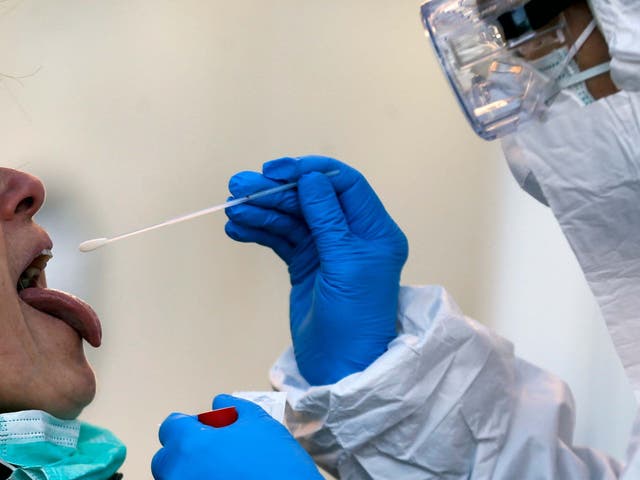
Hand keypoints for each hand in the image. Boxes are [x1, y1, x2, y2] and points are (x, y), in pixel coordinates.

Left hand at [151, 395, 321, 479]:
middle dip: (185, 452)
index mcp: (191, 444)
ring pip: (175, 478)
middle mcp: (179, 473)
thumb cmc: (277, 466)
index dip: (190, 424)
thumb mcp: (260, 424)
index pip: (171, 426)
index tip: (204, 429)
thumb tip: (220, 403)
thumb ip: (235, 408)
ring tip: (222, 470)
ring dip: (191, 471)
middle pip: (166, 458)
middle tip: (214, 452)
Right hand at [225, 156, 407, 384]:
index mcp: (373, 230)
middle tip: (239, 188)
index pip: (344, 185)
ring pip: (292, 218)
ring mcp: (326, 249)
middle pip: (311, 199)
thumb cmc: (355, 320)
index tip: (277, 171)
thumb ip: (328, 218)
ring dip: (262, 211)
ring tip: (233, 210)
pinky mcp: (305, 265)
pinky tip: (238, 229)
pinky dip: (260, 231)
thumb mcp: (345, 264)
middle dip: (276, 192)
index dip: (310, 172)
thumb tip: (312, 177)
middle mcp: (351, 235)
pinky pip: (281, 239)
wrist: (341, 368)